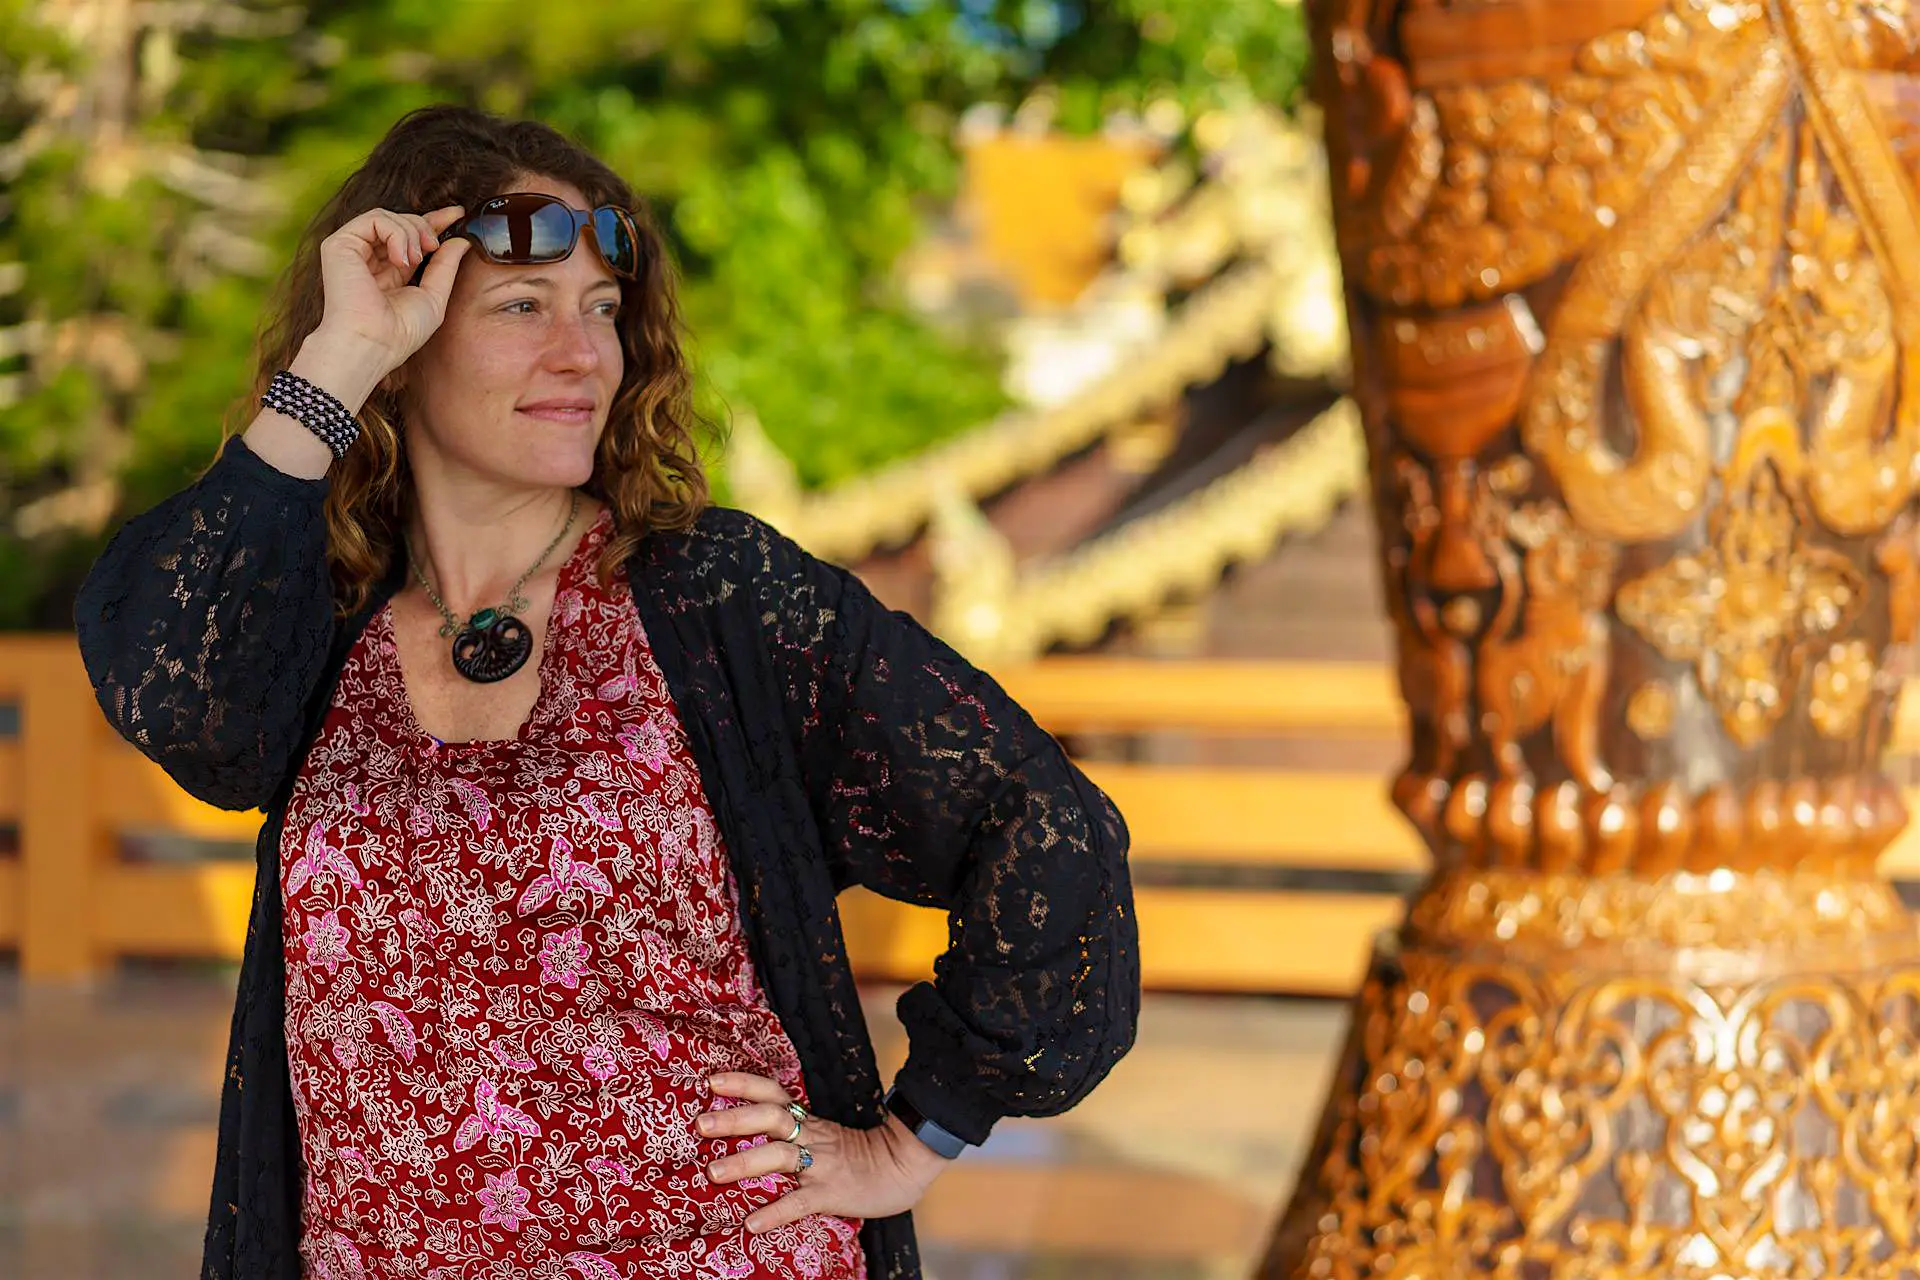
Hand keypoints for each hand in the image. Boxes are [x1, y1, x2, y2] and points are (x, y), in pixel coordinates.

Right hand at [311, 204, 471, 375]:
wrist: (372, 344)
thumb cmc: (400, 332)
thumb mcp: (433, 296)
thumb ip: (446, 266)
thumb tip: (461, 239)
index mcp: (388, 271)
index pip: (409, 236)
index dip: (434, 221)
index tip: (458, 214)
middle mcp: (369, 258)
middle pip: (401, 221)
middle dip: (425, 226)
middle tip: (433, 246)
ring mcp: (352, 250)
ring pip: (389, 217)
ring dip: (411, 233)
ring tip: (414, 260)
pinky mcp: (339, 244)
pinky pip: (375, 219)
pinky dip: (396, 233)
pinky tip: (401, 259)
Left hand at [700, 1072, 951, 1233]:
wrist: (906, 1165)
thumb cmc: (863, 1153)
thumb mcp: (827, 1134)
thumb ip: (797, 1131)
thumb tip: (753, 1133)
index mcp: (809, 1120)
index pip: (772, 1094)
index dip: (743, 1085)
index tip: (711, 1080)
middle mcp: (812, 1137)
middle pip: (771, 1117)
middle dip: (734, 1119)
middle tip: (701, 1123)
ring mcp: (821, 1164)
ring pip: (780, 1156)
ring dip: (745, 1162)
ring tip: (713, 1173)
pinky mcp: (831, 1192)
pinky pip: (800, 1202)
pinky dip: (775, 1212)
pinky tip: (751, 1223)